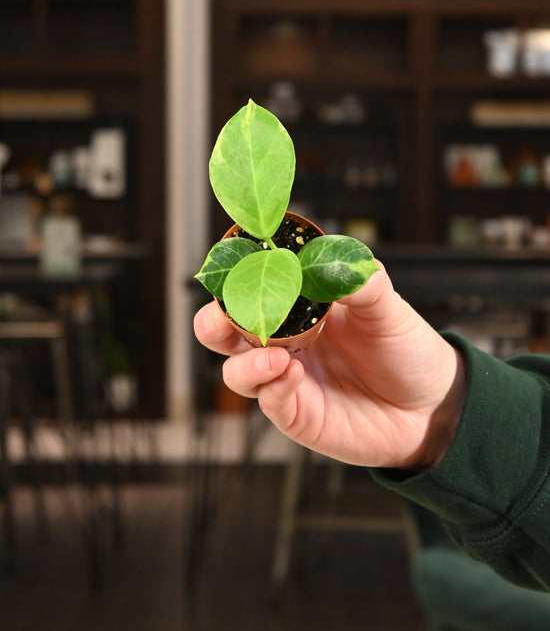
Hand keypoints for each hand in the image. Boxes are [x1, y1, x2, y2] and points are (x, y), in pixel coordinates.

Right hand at [193, 263, 465, 469]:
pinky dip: (273, 387)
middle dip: (213, 321)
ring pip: (237, 371)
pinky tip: (292, 375)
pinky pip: (269, 401)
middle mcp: (284, 342)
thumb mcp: (388, 308)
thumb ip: (363, 282)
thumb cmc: (406, 352)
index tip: (237, 263)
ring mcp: (287, 379)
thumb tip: (335, 261)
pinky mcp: (297, 414)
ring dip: (246, 361)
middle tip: (222, 316)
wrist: (433, 408)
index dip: (237, 275)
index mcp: (299, 308)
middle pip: (224, 331)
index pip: (252, 288)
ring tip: (277, 357)